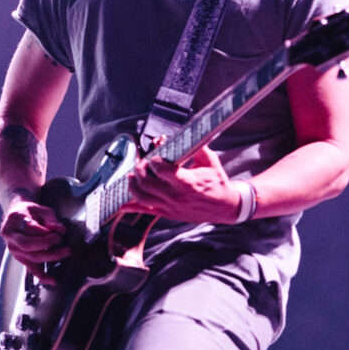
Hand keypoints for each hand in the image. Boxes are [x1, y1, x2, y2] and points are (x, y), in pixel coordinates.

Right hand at [0, 195, 69, 282]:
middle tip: (62, 242)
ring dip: (51, 257)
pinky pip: (30, 268)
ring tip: (65, 252)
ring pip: (32, 257)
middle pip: (28, 245)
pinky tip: (53, 280)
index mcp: (14, 219)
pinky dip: (42, 276)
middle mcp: (11, 236)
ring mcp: (13, 248)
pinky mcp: (19, 258)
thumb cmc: (29, 211)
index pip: (30, 229)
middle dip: (48, 246)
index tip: (58, 233)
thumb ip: (51, 219)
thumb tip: (61, 230)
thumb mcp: (41, 209)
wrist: (17, 215)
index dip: (45, 233)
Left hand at [126, 145, 240, 224]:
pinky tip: (123, 205)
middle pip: (148, 183)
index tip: (154, 155)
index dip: (154, 161)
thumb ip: (194, 146)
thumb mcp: (209, 161)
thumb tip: (174, 136)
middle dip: (140, 170)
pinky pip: (147, 211)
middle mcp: (176, 196)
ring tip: (132, 176)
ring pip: (143, 198)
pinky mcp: (168, 213)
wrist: (225, 207)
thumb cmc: (217, 182)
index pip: (162, 170)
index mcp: (187, 183)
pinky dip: (133, 208)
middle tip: (141, 163)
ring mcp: (171, 207)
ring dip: (133, 185)